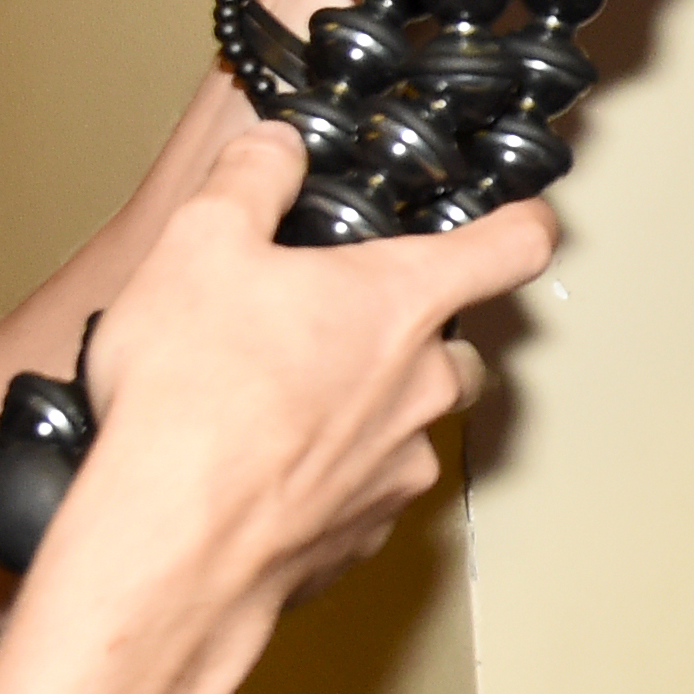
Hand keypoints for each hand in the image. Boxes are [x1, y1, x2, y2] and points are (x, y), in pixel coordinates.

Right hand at [24, 127, 554, 671]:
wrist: (169, 545)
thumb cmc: (193, 401)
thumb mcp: (199, 244)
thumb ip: (250, 178)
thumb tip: (273, 148)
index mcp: (401, 303)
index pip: (515, 246)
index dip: (523, 223)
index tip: (521, 218)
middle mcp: (422, 390)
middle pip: (454, 347)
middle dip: (406, 332)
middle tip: (329, 321)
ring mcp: (399, 470)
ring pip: (408, 424)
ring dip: (364, 408)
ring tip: (276, 400)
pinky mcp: (361, 537)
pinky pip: (362, 492)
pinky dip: (324, 477)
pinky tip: (258, 467)